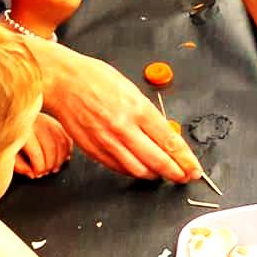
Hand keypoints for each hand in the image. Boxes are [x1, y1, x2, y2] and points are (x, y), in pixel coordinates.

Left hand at [14, 110, 72, 178]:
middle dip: (50, 165)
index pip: (37, 153)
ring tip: (54, 168)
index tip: (36, 174)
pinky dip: (68, 149)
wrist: (10, 121)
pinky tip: (64, 158)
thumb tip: (31, 173)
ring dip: (60, 159)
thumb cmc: (9, 139)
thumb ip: (19, 165)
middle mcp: (37, 123)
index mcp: (24, 130)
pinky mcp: (54, 121)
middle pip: (51, 148)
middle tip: (45, 173)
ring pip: (61, 142)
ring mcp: (47, 120)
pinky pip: (66, 136)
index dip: (39, 168)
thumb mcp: (8, 153)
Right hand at [41, 48, 199, 180]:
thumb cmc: (94, 79)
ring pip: (139, 170)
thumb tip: (165, 135)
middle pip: (158, 161)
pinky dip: (133, 171)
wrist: (62, 81)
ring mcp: (107, 142)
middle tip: (184, 177)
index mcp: (137, 109)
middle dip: (176, 173)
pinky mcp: (94, 150)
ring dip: (155, 175)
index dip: (185, 160)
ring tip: (163, 173)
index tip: (194, 169)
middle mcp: (124, 128)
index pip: (169, 141)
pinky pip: (119, 168)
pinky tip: (140, 168)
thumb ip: (148, 114)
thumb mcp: (131, 89)